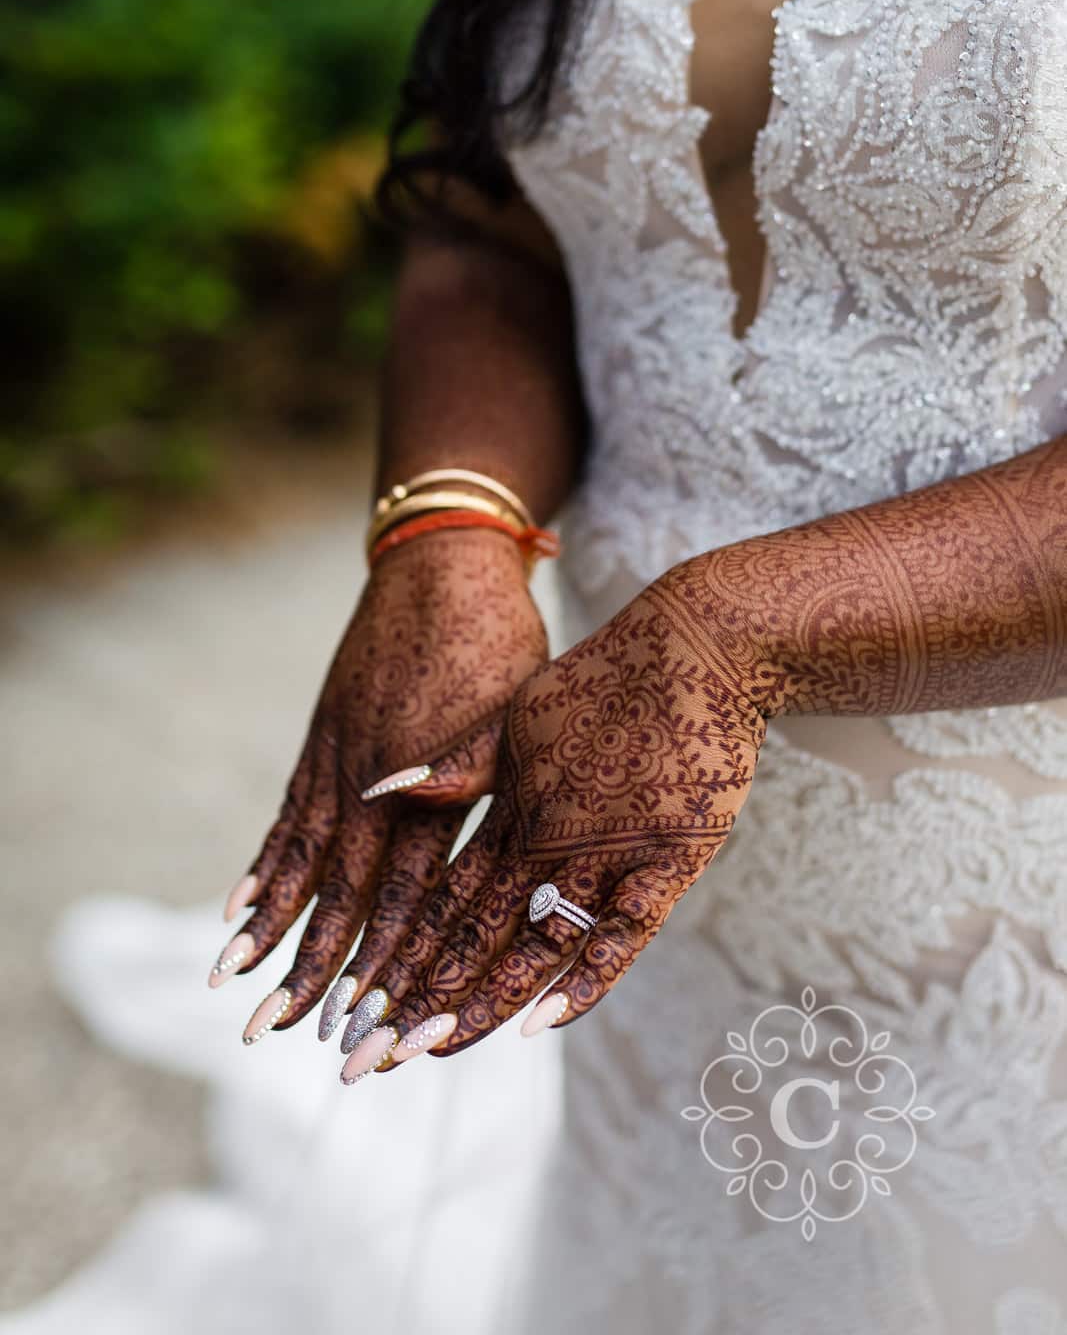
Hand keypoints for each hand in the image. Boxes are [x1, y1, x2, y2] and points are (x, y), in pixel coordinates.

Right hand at [210, 528, 547, 1037]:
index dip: (379, 962)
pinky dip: (263, 864)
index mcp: (427, 781)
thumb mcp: (514, 706)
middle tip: (273, 1030)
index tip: (356, 1023)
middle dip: (311, 967)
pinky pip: (287, 816)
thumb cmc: (499, 639)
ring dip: (270, 925)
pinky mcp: (322, 741)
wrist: (443, 563)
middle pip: (339, 893)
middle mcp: (372, 781)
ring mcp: (338, 762)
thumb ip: (480, 769)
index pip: (401, 894)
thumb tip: (438, 824)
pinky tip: (237, 906)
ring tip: (232, 982)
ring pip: (301, 861)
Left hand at [349, 560, 766, 1068]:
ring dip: (481, 1000)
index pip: (442, 900)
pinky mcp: (668, 858)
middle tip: (368, 1058)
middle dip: (420, 1000)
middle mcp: (550, 840)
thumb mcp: (520, 715)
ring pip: (533, 944)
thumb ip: (460, 765)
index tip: (358, 1009)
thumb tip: (381, 792)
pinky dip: (584, 976)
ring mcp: (609, 852)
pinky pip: (622, 932)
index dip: (400, 957)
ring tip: (429, 1051)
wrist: (697, 644)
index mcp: (512, 810)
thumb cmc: (608, 677)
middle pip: (473, 936)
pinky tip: (541, 1021)